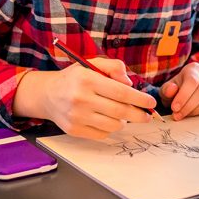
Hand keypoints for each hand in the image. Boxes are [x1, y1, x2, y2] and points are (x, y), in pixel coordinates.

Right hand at [15, 58, 155, 139]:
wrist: (47, 94)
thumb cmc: (75, 78)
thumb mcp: (92, 64)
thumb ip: (114, 67)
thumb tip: (130, 84)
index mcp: (87, 79)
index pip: (121, 92)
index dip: (140, 99)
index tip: (151, 103)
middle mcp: (81, 99)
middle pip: (120, 111)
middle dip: (138, 114)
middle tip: (147, 115)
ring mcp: (77, 117)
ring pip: (113, 125)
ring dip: (123, 121)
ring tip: (121, 114)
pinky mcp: (74, 130)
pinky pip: (102, 135)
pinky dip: (110, 129)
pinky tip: (106, 119)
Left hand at [159, 63, 198, 120]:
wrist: (192, 87)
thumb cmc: (179, 89)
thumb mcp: (169, 89)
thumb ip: (167, 90)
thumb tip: (171, 89)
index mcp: (193, 68)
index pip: (191, 82)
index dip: (183, 97)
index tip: (175, 109)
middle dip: (190, 106)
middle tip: (180, 116)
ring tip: (190, 115)